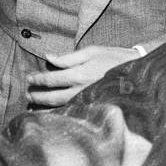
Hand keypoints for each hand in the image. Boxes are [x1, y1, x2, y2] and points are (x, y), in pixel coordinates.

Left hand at [26, 46, 140, 106]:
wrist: (137, 72)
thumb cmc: (114, 58)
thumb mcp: (92, 51)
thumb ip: (68, 57)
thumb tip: (48, 57)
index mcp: (80, 74)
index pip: (51, 79)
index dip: (37, 79)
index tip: (29, 78)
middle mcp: (81, 90)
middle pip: (52, 97)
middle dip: (37, 95)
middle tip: (27, 94)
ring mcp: (87, 102)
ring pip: (59, 108)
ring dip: (44, 108)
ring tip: (32, 107)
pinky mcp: (92, 108)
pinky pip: (71, 113)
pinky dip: (58, 114)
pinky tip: (50, 114)